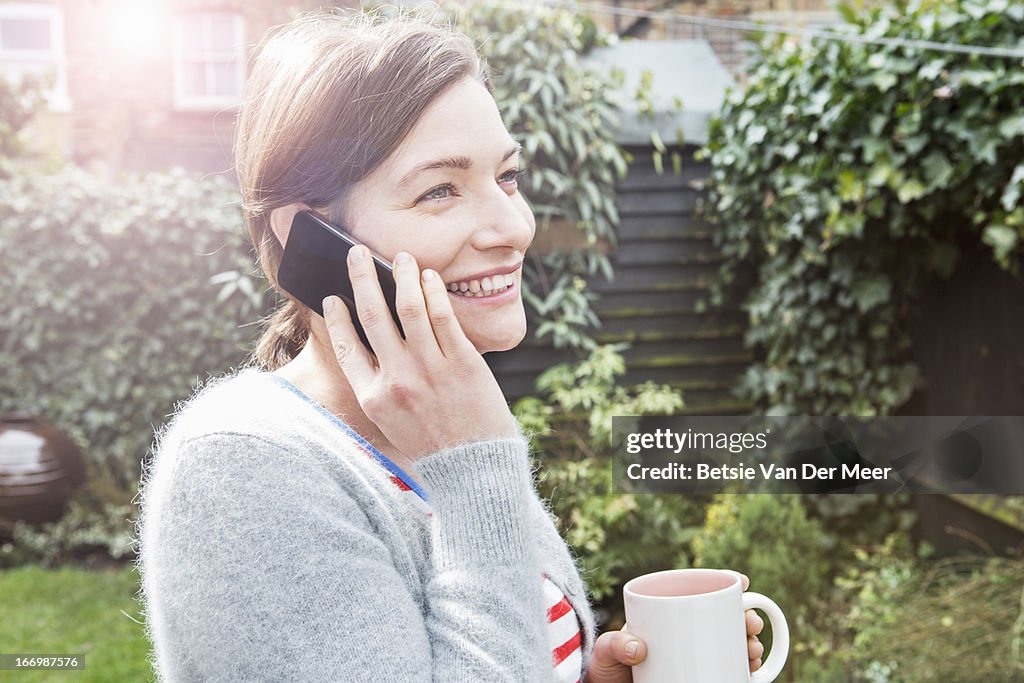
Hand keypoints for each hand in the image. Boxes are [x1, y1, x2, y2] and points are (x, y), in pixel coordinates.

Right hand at [322, 247, 516, 458]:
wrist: (474, 466)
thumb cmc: (433, 442)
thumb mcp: (392, 421)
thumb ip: (379, 385)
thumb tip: (373, 340)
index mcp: (373, 398)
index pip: (346, 347)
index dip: (336, 319)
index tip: (332, 298)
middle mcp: (397, 380)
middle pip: (372, 316)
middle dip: (361, 278)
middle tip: (357, 253)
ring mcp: (429, 369)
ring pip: (408, 308)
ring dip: (402, 275)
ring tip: (401, 257)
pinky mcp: (462, 362)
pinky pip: (442, 317)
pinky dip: (432, 291)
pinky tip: (428, 277)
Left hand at [583, 573, 765, 682]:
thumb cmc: (606, 668)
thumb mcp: (606, 652)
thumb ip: (615, 644)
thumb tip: (638, 649)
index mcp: (667, 616)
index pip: (698, 593)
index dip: (724, 584)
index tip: (741, 582)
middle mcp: (685, 634)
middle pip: (724, 619)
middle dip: (746, 617)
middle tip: (751, 624)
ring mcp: (694, 657)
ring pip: (731, 645)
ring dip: (751, 643)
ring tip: (753, 649)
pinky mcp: (699, 677)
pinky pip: (727, 671)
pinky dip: (745, 669)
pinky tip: (752, 669)